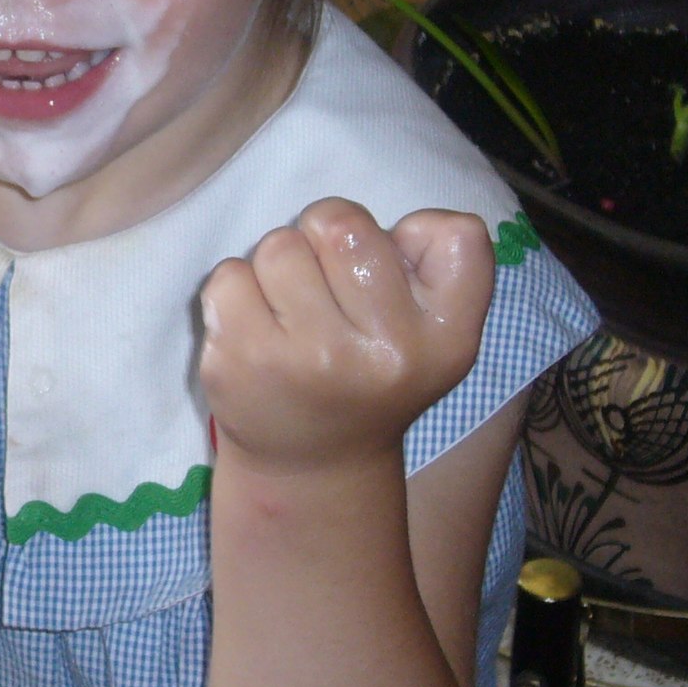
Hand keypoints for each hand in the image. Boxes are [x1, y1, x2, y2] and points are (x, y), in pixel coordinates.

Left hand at [198, 200, 493, 477]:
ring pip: (279, 244)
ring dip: (278, 267)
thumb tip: (386, 225)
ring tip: (291, 312)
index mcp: (448, 339)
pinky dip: (236, 291)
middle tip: (328, 288)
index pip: (459, 236)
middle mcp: (385, 354)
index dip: (415, 235)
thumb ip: (438, 259)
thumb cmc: (374, 371)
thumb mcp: (436, 329)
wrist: (315, 464)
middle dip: (326, 239)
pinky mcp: (242, 363)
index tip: (391, 275)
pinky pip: (228, 275)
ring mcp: (309, 360)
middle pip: (341, 222)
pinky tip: (257, 330)